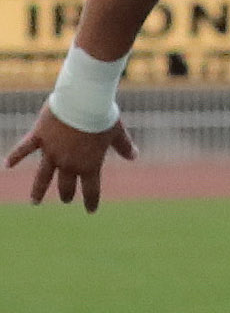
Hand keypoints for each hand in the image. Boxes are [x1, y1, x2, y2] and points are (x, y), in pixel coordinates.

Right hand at [6, 104, 137, 210]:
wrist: (83, 101)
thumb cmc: (103, 117)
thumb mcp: (118, 133)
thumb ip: (125, 147)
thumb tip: (134, 156)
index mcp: (90, 165)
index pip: (91, 190)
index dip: (91, 202)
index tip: (90, 211)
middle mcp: (69, 163)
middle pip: (66, 185)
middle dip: (66, 194)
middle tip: (65, 200)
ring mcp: (51, 151)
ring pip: (43, 176)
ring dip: (38, 190)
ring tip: (35, 202)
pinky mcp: (39, 137)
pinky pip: (24, 149)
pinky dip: (15, 156)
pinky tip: (7, 165)